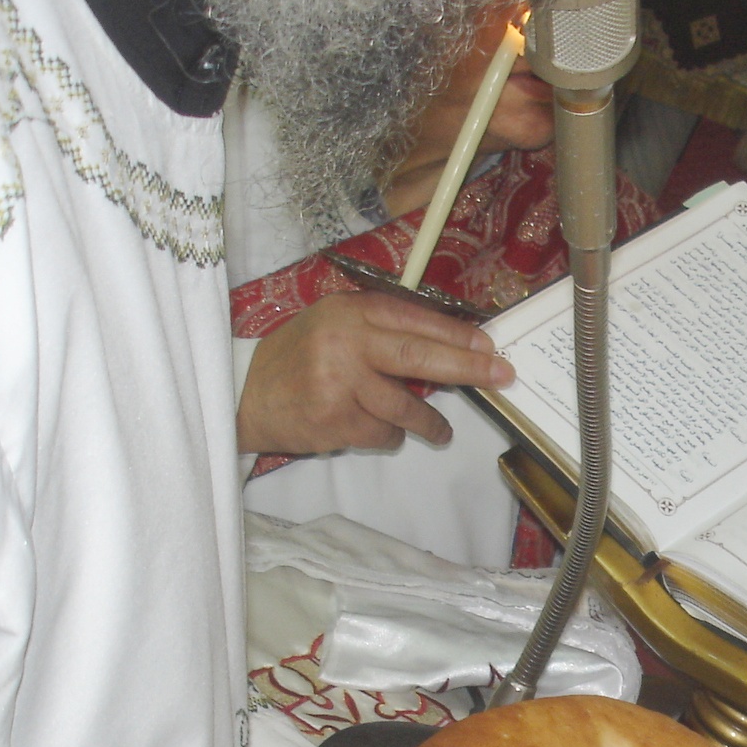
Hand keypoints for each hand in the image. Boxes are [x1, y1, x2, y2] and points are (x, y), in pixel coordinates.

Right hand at [235, 291, 514, 454]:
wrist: (246, 395)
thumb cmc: (299, 358)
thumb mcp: (333, 325)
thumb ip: (381, 329)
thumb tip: (448, 346)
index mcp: (349, 311)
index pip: (414, 320)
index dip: (456, 335)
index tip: (489, 347)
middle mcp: (344, 342)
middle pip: (418, 357)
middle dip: (467, 369)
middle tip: (500, 376)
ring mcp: (339, 383)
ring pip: (405, 407)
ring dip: (429, 422)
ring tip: (440, 431)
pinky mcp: (335, 420)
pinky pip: (383, 433)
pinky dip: (387, 435)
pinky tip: (372, 428)